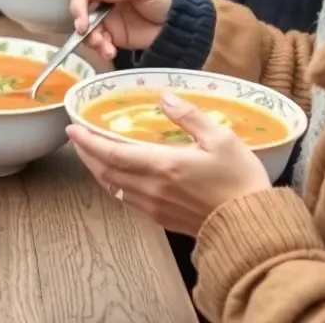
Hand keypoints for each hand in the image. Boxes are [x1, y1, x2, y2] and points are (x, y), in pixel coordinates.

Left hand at [67, 90, 271, 235]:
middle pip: (106, 171)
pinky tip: (116, 175)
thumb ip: (188, 115)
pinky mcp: (161, 219)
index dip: (88, 141)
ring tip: (90, 152)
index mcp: (163, 166)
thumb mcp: (220, 138)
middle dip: (86, 153)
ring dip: (97, 169)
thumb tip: (163, 96)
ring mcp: (155, 207)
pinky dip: (113, 183)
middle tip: (76, 137)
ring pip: (113, 187)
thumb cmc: (239, 180)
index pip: (112, 154)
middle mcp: (152, 189)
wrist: (252, 228)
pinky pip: (126, 199)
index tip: (72, 128)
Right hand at [70, 0, 171, 60]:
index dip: (77, 4)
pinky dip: (102, 49)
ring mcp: (108, 23)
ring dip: (92, 40)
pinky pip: (101, 44)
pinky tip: (110, 53)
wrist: (180, 25)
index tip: (80, 19)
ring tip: (105, 48)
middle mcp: (104, 4)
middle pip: (82, 13)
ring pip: (89, 32)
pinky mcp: (114, 39)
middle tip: (85, 33)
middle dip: (82, 25)